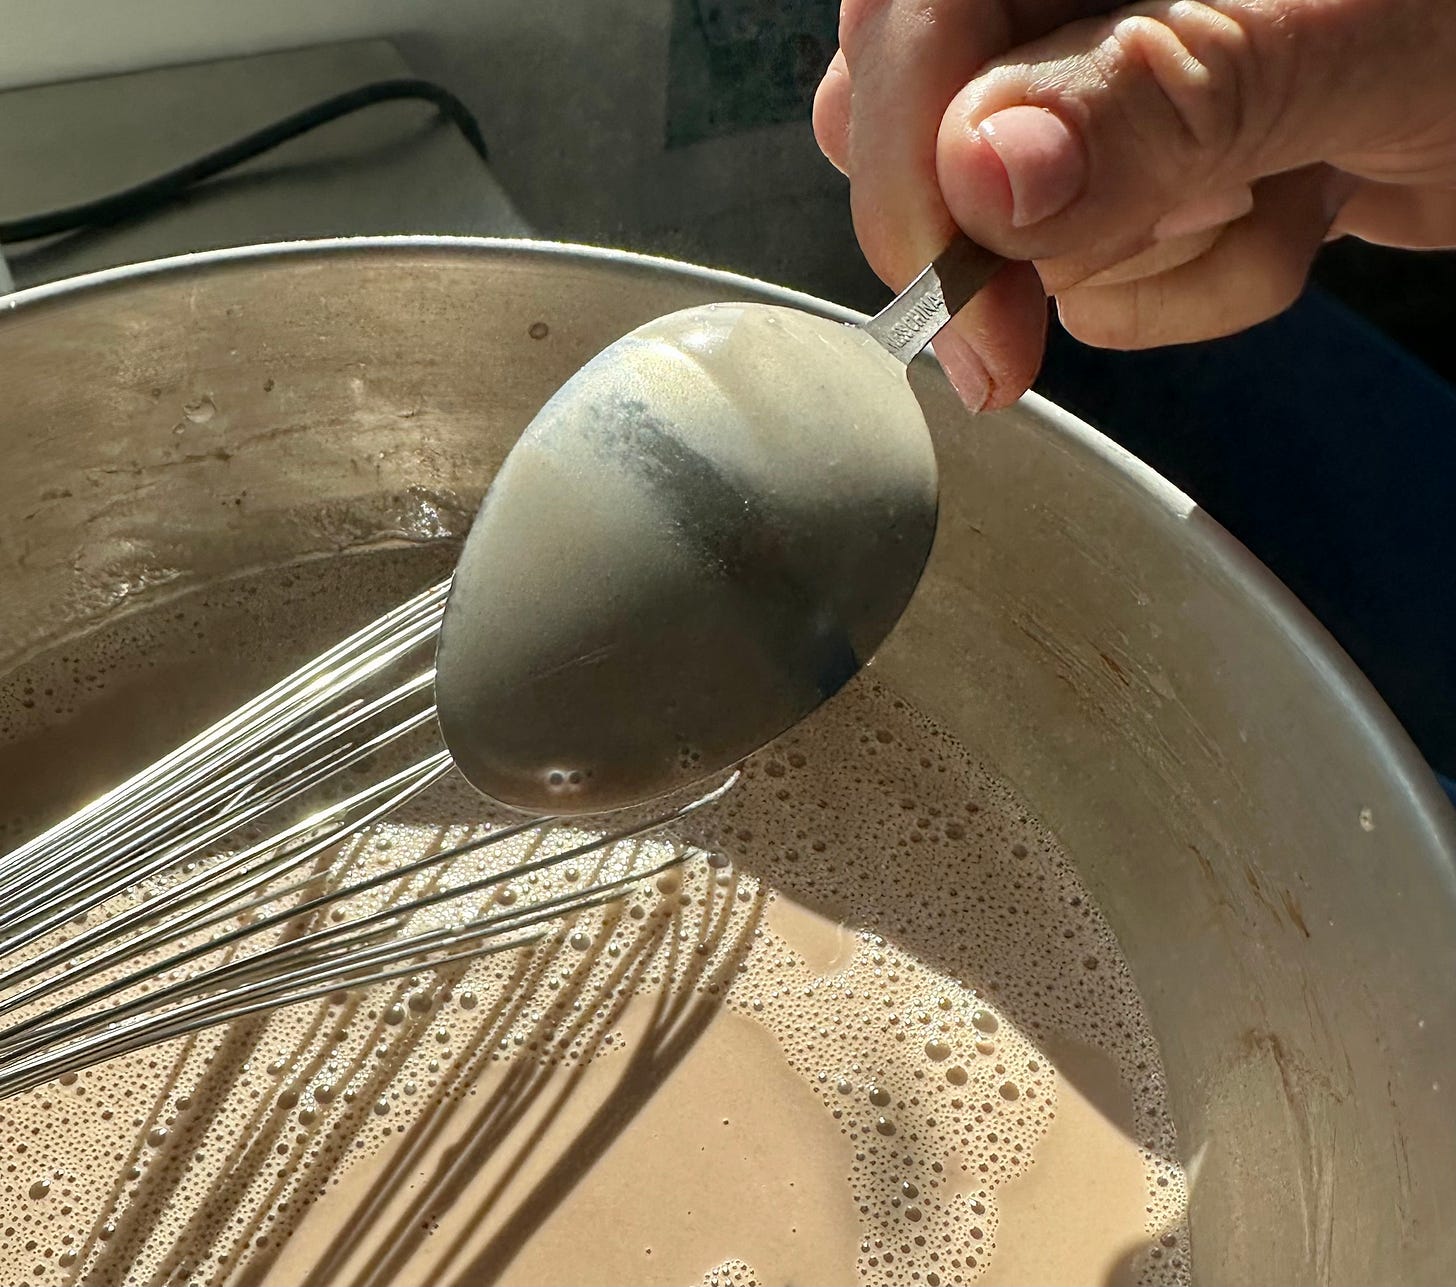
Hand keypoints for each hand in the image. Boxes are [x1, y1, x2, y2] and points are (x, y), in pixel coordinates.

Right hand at [813, 0, 1455, 409]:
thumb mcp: (1352, 32)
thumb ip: (1161, 90)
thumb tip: (980, 177)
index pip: (911, 12)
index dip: (909, 152)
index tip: (960, 294)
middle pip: (921, 121)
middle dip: (1043, 221)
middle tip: (1187, 218)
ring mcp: (1103, 75)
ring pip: (1009, 228)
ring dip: (1162, 251)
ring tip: (1291, 176)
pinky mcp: (1139, 162)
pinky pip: (1092, 276)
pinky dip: (1198, 280)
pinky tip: (1290, 205)